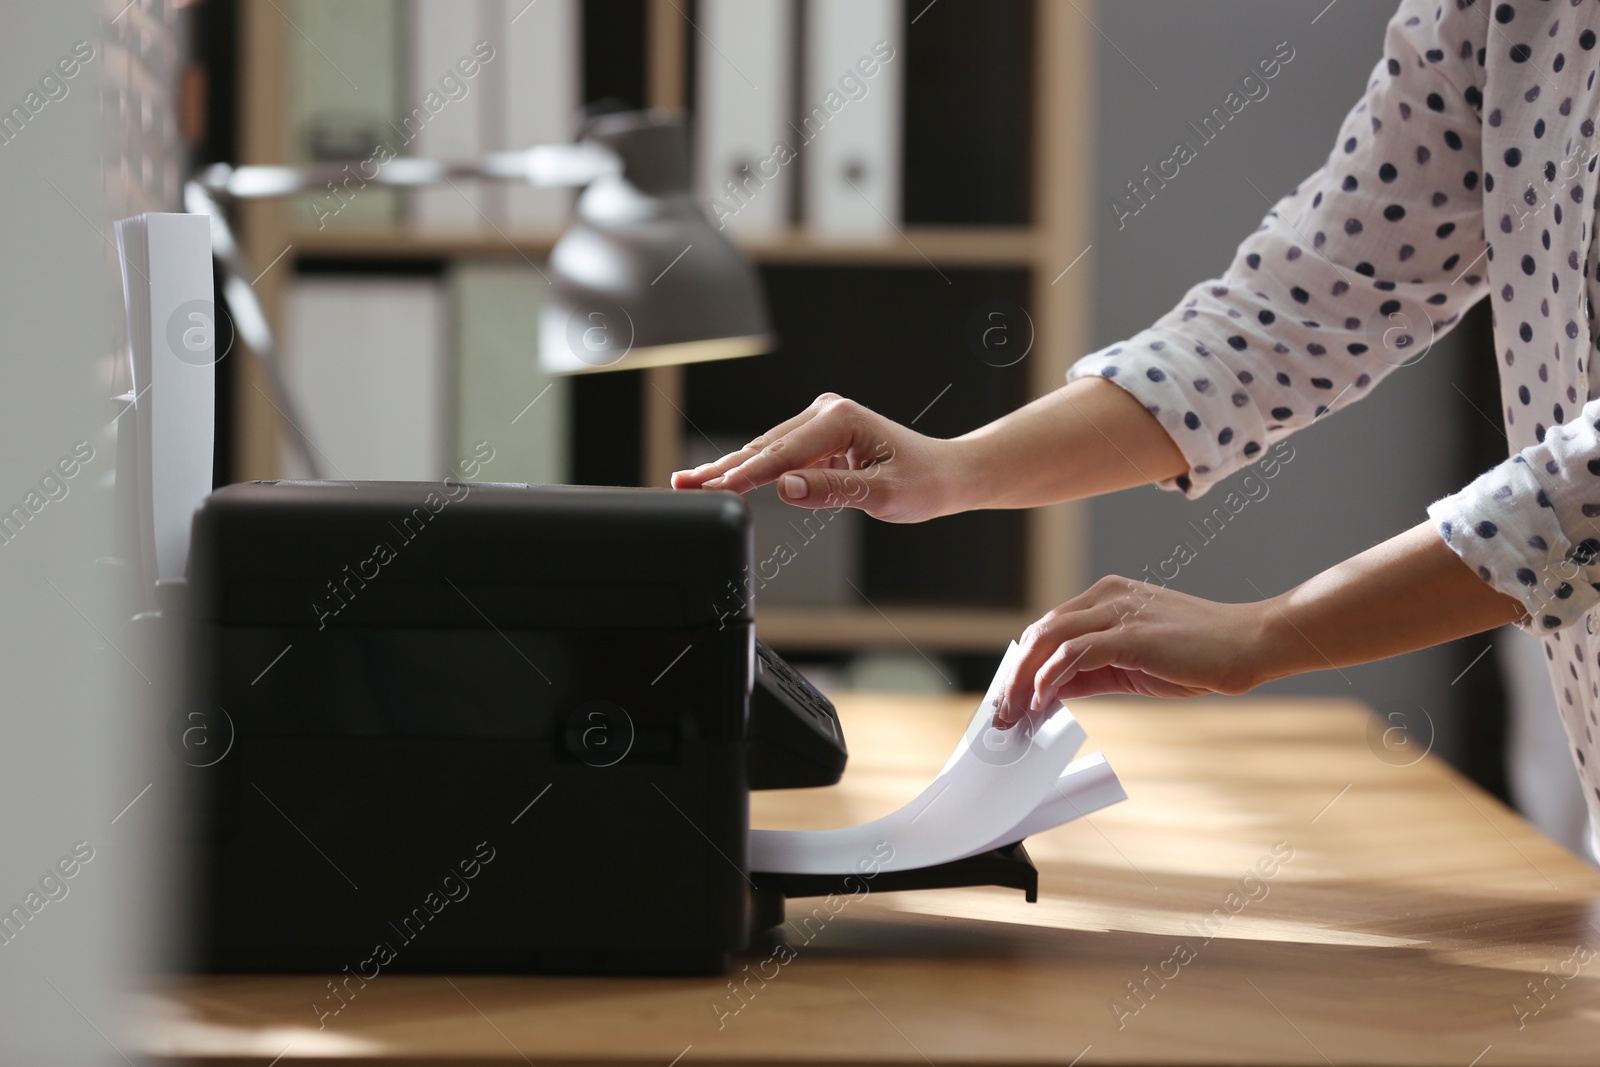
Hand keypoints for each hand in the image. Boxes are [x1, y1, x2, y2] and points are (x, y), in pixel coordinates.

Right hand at [669, 393, 971, 522]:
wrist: (946, 474)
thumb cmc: (924, 482)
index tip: (715, 489)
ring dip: (729, 468)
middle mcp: (827, 412)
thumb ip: (832, 491)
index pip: (783, 452)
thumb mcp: (883, 495)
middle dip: (723, 468)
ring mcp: (821, 422)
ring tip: (690, 482)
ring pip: (767, 449)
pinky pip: (779, 454)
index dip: (745, 474)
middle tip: (684, 484)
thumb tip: (786, 487)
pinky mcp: (819, 437)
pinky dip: (750, 468)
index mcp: (841, 419)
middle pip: (765, 446)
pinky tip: (721, 478)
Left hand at [993, 577, 1276, 726]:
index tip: (1009, 696)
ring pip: (1048, 639)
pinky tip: (1042, 702)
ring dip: (1023, 680)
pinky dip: (1050, 678)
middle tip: (1001, 712)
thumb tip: (1051, 690)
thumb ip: (1092, 671)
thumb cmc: (1199, 655)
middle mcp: (1107, 596)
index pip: (1049, 627)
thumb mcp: (1133, 663)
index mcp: (1107, 597)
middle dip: (1013, 673)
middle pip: (1040, 631)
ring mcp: (1118, 611)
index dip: (1023, 663)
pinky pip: (1074, 653)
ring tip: (1014, 713)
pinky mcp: (1130, 633)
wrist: (1249, 644)